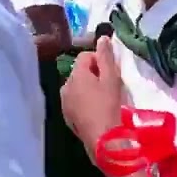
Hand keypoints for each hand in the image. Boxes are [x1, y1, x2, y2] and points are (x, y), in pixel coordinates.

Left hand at [61, 36, 126, 152]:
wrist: (103, 138)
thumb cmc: (109, 105)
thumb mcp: (112, 78)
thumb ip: (106, 57)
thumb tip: (102, 37)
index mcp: (76, 75)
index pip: (84, 56)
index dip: (99, 59)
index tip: (111, 71)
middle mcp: (65, 86)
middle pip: (79, 71)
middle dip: (93, 74)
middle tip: (109, 85)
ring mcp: (64, 102)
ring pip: (76, 86)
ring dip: (88, 87)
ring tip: (103, 98)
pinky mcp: (66, 115)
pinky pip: (75, 100)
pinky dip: (84, 100)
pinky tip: (95, 110)